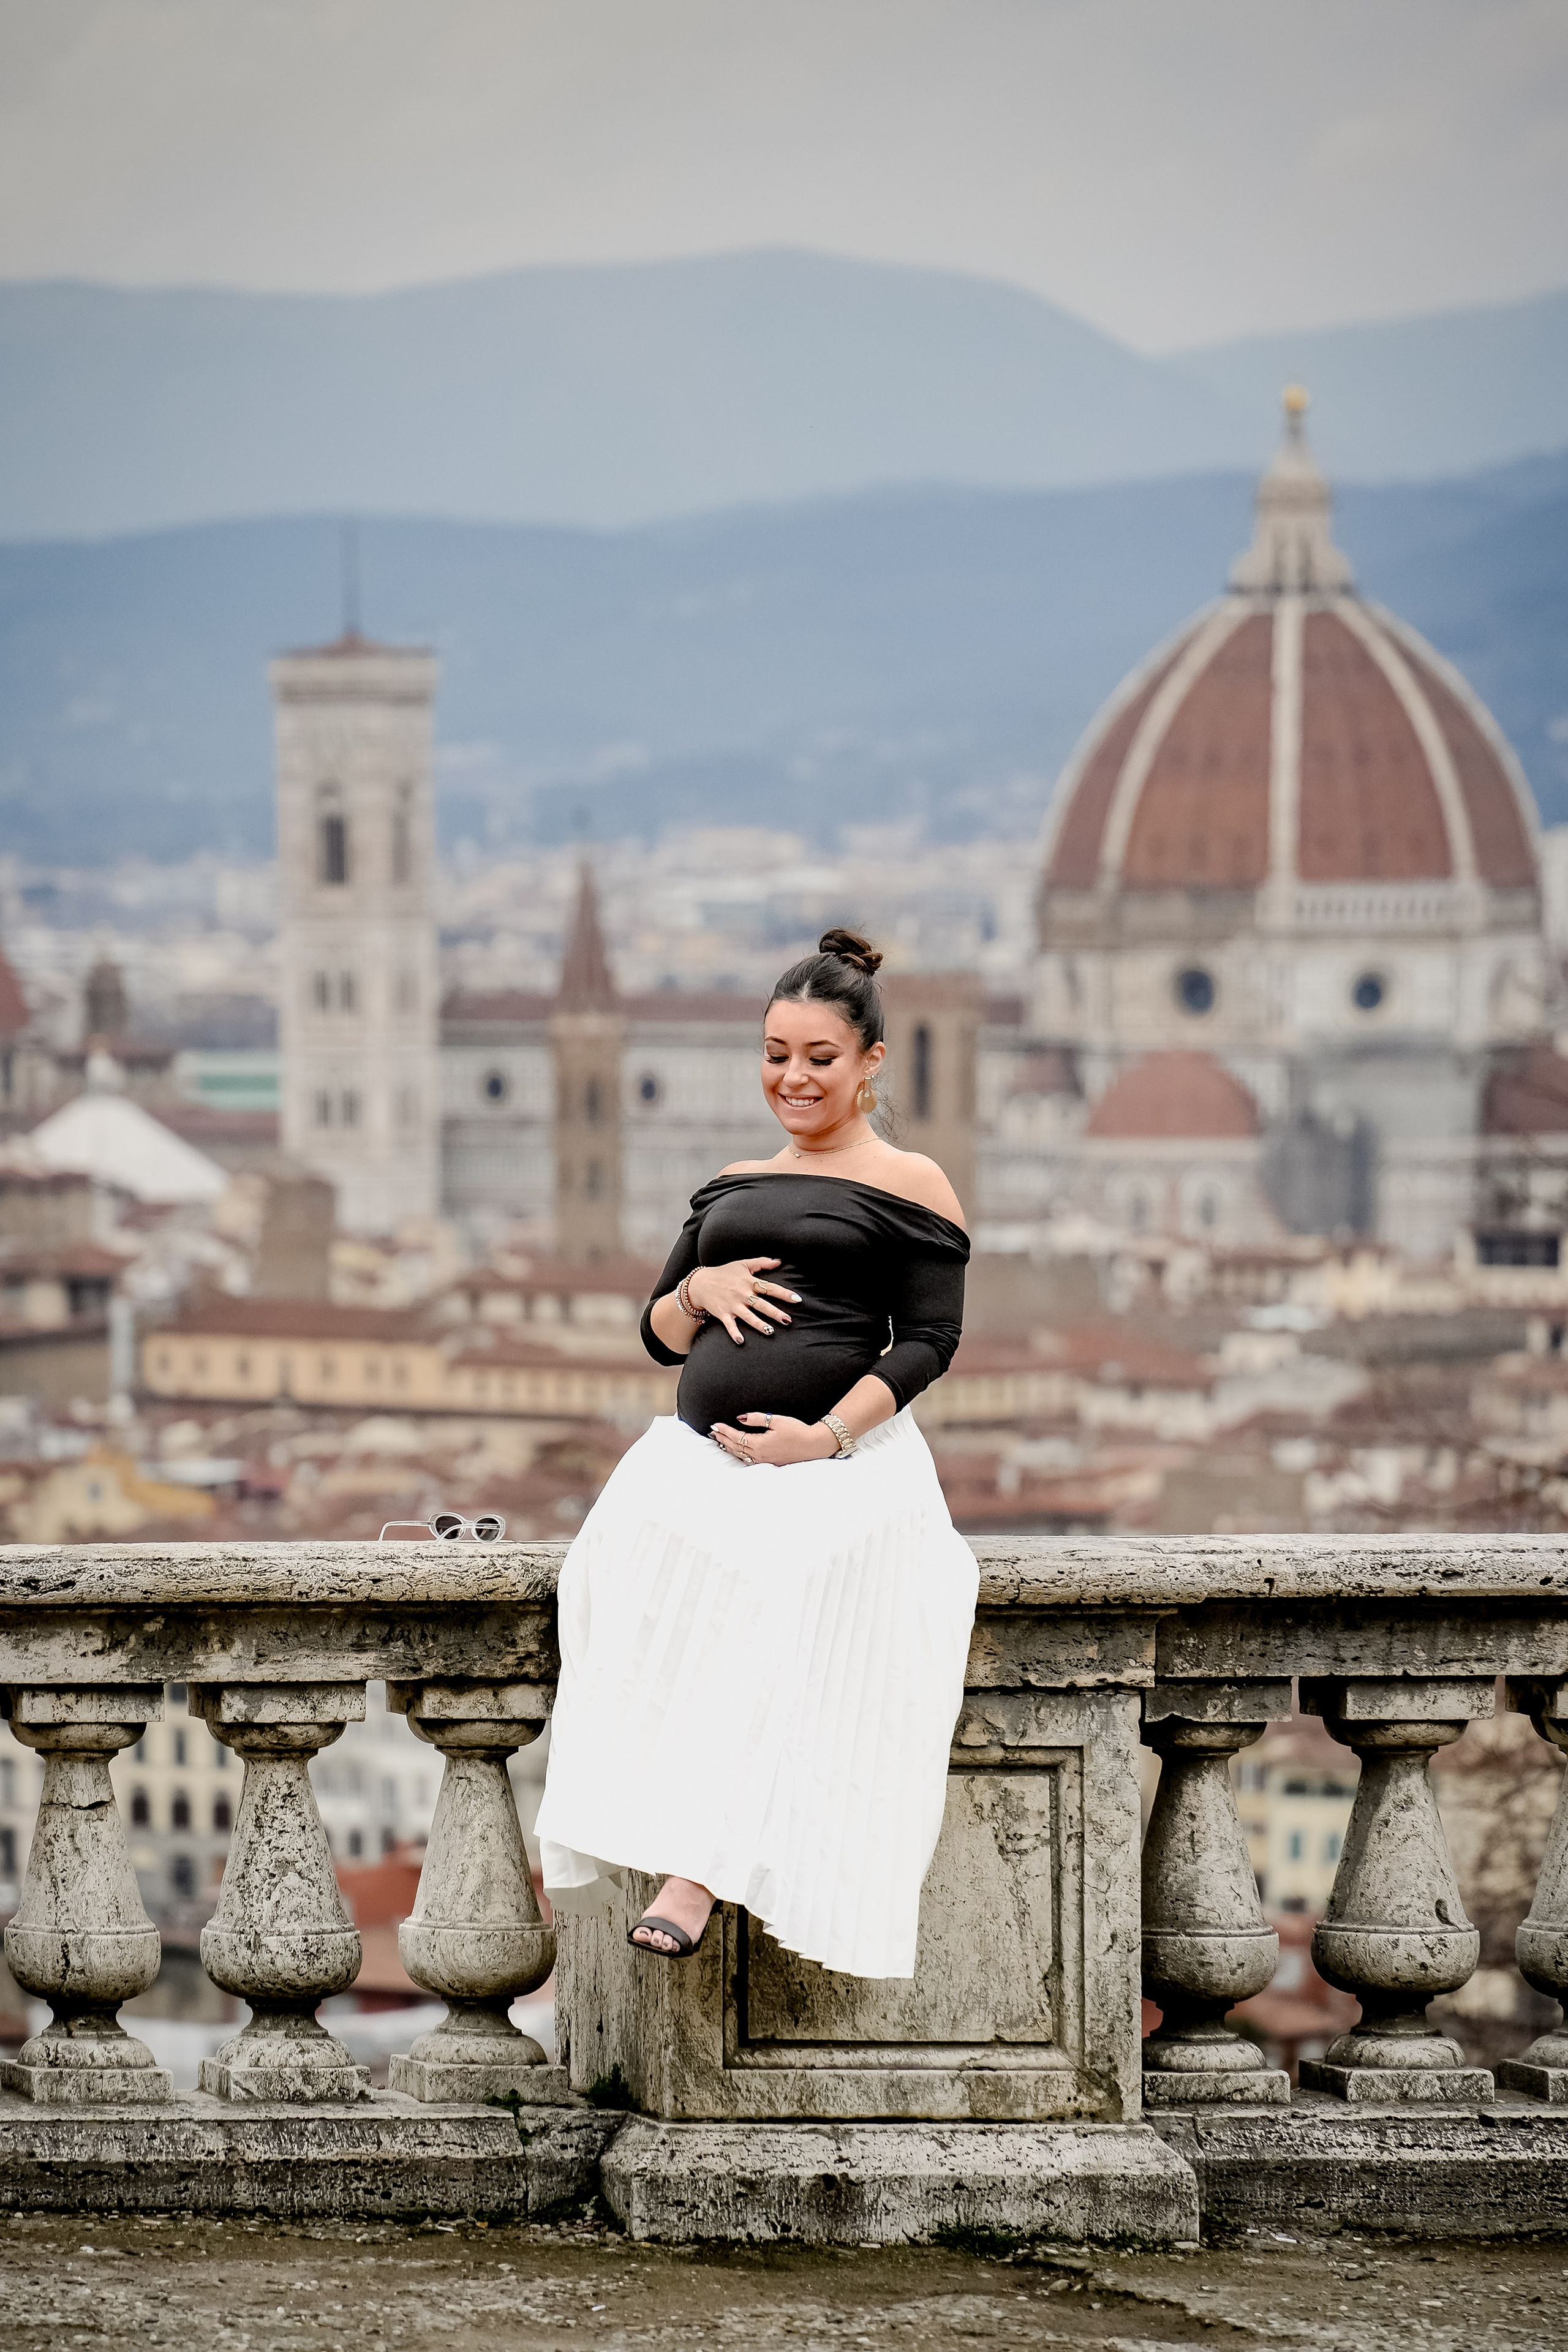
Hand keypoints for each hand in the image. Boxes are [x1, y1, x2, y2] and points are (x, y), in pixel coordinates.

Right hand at [687, 1257, 799, 1344]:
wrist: (700, 1283)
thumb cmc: (724, 1273)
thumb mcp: (742, 1264)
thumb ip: (762, 1263)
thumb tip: (779, 1261)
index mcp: (749, 1282)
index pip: (769, 1288)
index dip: (784, 1293)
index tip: (797, 1299)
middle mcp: (742, 1294)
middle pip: (761, 1305)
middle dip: (775, 1313)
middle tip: (788, 1320)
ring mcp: (732, 1305)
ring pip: (748, 1316)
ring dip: (759, 1324)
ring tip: (770, 1331)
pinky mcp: (723, 1314)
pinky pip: (730, 1325)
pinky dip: (734, 1333)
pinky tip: (741, 1341)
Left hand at [710, 1413, 838, 1465]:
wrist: (812, 1445)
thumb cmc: (797, 1431)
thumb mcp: (777, 1420)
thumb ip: (757, 1419)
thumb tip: (740, 1418)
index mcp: (760, 1444)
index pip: (737, 1437)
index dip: (725, 1431)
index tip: (716, 1425)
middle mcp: (760, 1454)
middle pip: (736, 1447)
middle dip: (723, 1439)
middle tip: (713, 1432)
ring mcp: (765, 1460)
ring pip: (741, 1455)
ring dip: (729, 1448)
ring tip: (720, 1441)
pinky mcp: (770, 1462)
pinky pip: (749, 1459)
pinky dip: (739, 1454)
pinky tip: (738, 1451)